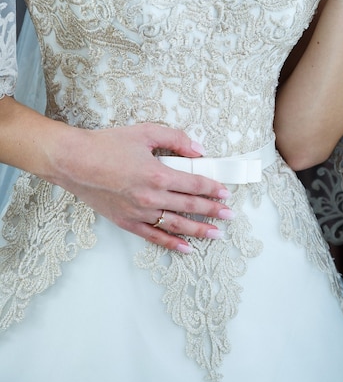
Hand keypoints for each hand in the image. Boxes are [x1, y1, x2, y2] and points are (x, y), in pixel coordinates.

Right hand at [53, 122, 232, 252]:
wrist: (74, 161)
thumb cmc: (107, 144)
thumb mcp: (145, 132)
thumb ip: (175, 138)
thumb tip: (199, 150)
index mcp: (158, 174)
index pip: (194, 184)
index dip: (212, 188)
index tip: (225, 192)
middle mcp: (151, 197)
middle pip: (190, 206)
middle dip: (213, 211)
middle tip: (230, 215)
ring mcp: (139, 213)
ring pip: (176, 225)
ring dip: (199, 231)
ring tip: (217, 234)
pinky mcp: (127, 222)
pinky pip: (154, 237)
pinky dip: (171, 244)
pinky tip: (187, 249)